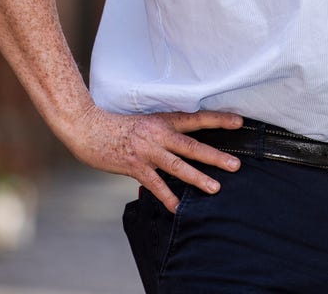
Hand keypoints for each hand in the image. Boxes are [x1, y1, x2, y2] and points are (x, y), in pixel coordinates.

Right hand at [68, 107, 243, 211]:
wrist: (88, 128)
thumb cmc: (117, 126)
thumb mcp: (145, 123)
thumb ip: (164, 133)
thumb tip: (183, 144)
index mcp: (163, 120)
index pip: (196, 119)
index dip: (218, 120)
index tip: (239, 122)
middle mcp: (158, 134)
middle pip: (192, 146)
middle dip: (215, 157)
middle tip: (236, 165)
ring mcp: (147, 151)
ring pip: (178, 166)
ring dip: (198, 178)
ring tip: (215, 188)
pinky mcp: (134, 166)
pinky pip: (155, 184)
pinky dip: (167, 197)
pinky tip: (178, 208)